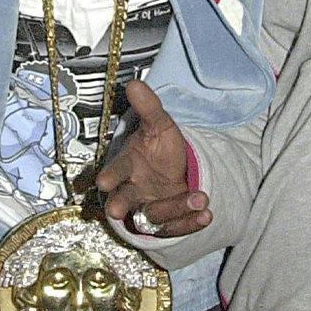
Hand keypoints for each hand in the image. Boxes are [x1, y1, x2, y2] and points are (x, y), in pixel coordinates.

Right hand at [95, 80, 211, 237]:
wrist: (176, 171)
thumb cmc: (160, 148)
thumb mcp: (159, 125)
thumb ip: (148, 107)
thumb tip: (135, 83)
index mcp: (126, 168)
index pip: (115, 171)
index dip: (110, 176)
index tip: (104, 181)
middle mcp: (132, 192)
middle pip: (124, 200)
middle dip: (121, 204)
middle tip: (117, 209)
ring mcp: (149, 210)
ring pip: (155, 214)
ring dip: (175, 207)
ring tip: (199, 198)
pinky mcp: (168, 224)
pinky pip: (176, 227)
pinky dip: (191, 222)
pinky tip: (206, 214)